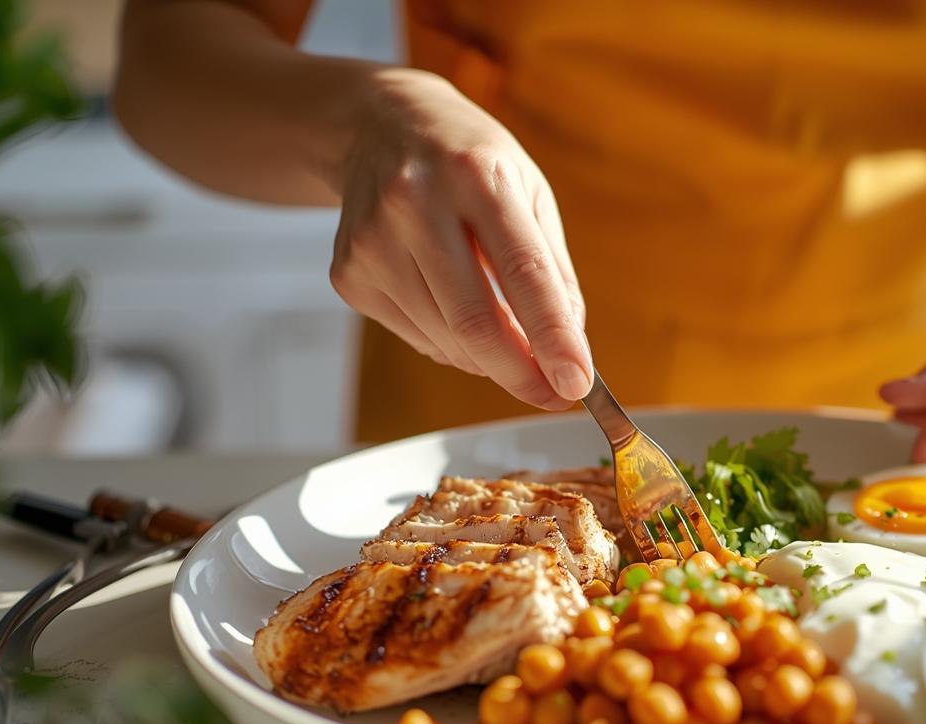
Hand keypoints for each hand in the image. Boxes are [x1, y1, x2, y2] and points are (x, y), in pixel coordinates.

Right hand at [329, 69, 590, 408]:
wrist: (379, 126)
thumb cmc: (468, 162)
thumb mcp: (527, 191)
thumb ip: (553, 272)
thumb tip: (570, 350)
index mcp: (477, 175)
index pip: (523, 272)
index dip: (553, 337)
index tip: (576, 384)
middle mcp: (416, 202)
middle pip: (475, 320)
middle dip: (520, 373)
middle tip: (552, 394)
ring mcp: (373, 240)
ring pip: (446, 340)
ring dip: (488, 358)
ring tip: (503, 333)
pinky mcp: (349, 273)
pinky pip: (418, 338)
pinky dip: (451, 344)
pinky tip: (453, 304)